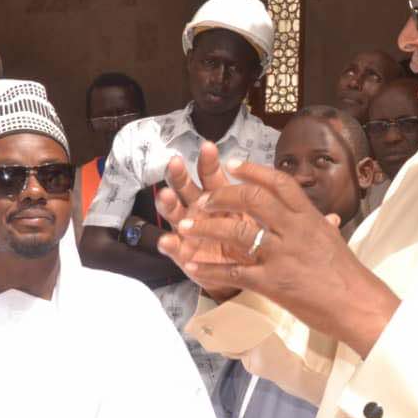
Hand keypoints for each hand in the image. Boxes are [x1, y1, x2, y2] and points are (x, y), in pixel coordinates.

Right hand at [154, 142, 253, 301]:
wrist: (247, 271)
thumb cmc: (249, 237)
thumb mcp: (252, 214)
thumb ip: (249, 194)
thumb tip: (248, 170)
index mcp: (217, 195)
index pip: (210, 174)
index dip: (208, 161)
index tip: (208, 147)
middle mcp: (198, 208)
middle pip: (185, 187)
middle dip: (179, 174)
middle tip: (175, 163)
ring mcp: (188, 230)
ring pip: (174, 212)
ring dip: (168, 203)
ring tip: (166, 195)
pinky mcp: (184, 254)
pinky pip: (175, 248)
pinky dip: (170, 245)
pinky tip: (166, 241)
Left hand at [158, 157, 399, 357]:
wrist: (357, 306)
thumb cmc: (347, 275)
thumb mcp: (334, 240)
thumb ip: (323, 225)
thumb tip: (328, 217)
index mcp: (309, 216)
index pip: (278, 182)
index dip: (252, 170)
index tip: (231, 164)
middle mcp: (294, 230)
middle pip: (252, 199)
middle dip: (221, 196)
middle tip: (203, 199)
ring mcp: (282, 255)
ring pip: (237, 231)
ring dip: (206, 227)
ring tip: (186, 226)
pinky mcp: (272, 282)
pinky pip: (234, 270)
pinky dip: (210, 267)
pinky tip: (193, 265)